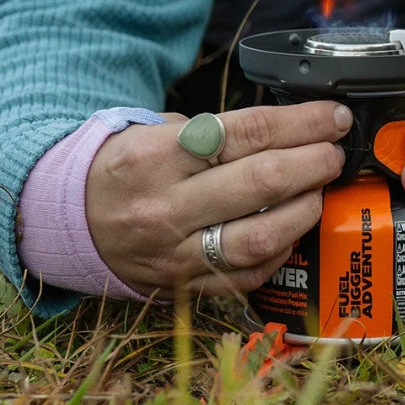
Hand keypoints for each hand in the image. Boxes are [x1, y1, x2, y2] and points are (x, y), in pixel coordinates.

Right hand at [85, 102, 351, 298]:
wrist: (69, 221)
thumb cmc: (123, 167)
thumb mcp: (151, 130)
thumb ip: (212, 130)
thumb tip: (288, 128)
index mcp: (156, 155)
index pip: (247, 132)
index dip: (302, 123)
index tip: (333, 118)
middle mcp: (165, 206)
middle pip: (263, 181)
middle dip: (314, 162)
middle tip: (335, 152)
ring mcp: (174, 252)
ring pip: (262, 235)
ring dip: (306, 209)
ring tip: (320, 189)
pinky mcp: (183, 286)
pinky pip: (247, 273)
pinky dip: (280, 250)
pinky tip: (292, 228)